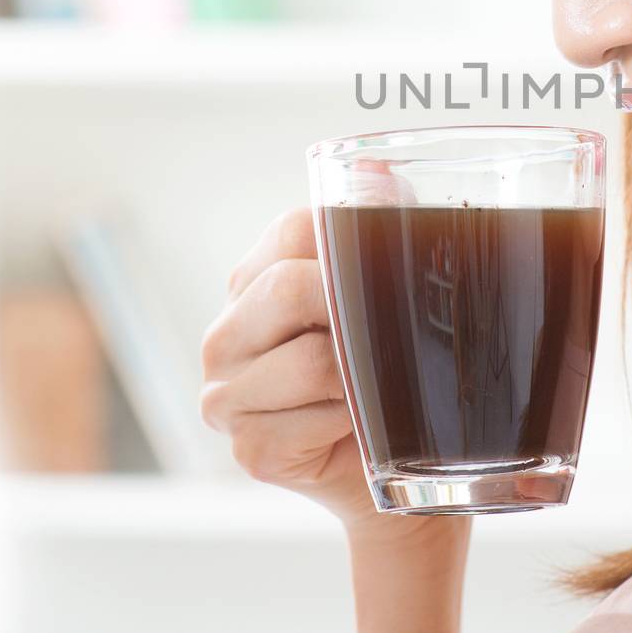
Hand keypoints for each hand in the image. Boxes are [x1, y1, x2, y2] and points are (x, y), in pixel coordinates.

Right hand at [199, 204, 450, 552]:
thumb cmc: (396, 363)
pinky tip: (358, 426)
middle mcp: (225, 332)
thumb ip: (383, 220)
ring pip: (312, 361)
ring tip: (380, 383)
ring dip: (363, 375)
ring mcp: (226, 394)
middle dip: (357, 310)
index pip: (294, 230)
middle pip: (291, 289)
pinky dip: (354, 423)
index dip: (353, 246)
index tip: (393, 269)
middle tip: (398, 331)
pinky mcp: (250, 449)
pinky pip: (313, 423)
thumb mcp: (391, 286)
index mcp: (255, 278)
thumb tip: (375, 171)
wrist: (406, 461)